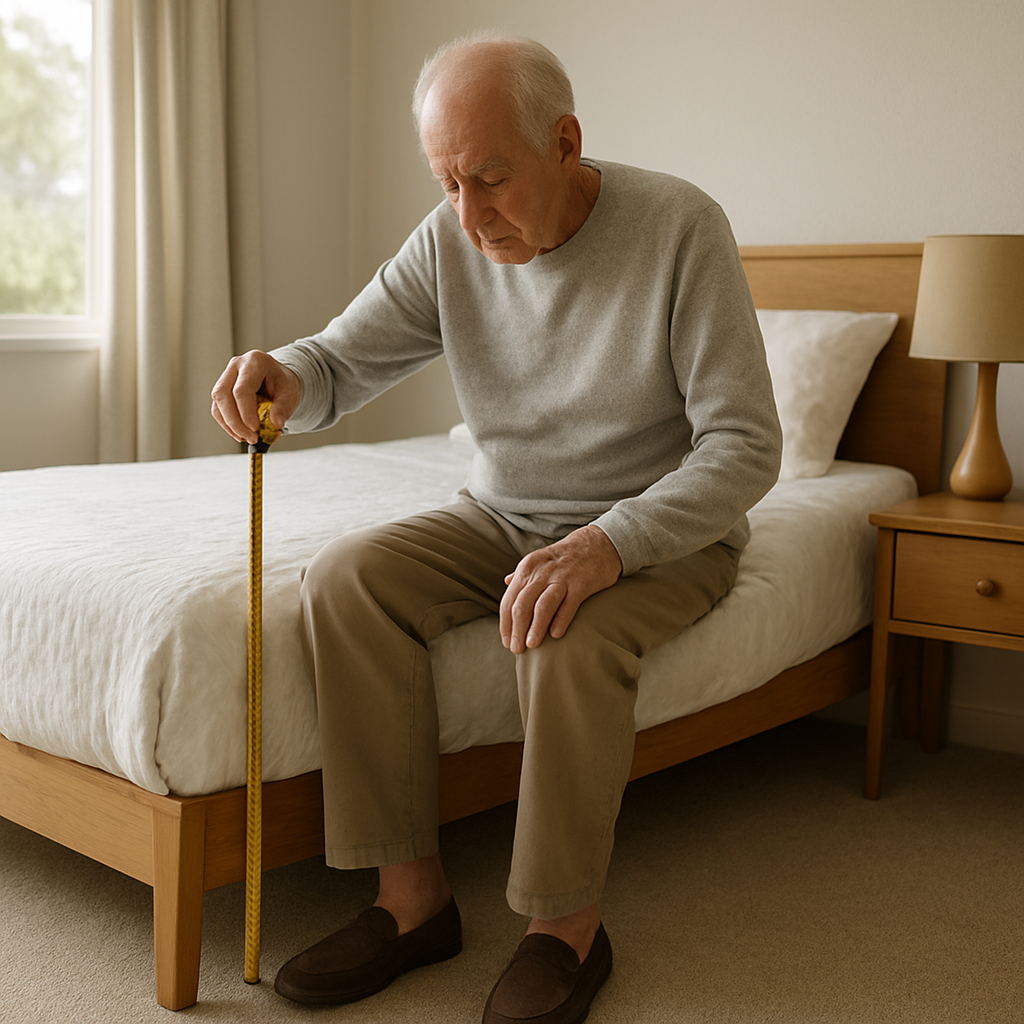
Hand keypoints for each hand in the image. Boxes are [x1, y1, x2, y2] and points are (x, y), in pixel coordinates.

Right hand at [210, 350, 300, 444]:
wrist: (278, 380)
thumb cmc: (283, 384)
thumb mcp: (290, 394)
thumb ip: (283, 408)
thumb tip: (275, 424)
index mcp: (255, 362)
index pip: (242, 389)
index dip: (246, 412)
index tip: (255, 430)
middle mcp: (236, 366)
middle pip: (223, 395)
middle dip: (235, 422)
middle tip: (251, 438)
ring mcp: (226, 377)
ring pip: (218, 404)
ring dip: (230, 425)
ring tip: (247, 438)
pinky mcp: (222, 391)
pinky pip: (218, 410)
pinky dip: (228, 425)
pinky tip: (241, 434)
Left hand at [500, 524, 622, 654]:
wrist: (600, 542)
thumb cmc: (567, 556)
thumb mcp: (540, 559)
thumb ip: (523, 573)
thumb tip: (506, 582)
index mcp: (527, 568)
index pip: (509, 600)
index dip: (505, 624)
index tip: (507, 641)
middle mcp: (541, 572)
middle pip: (522, 605)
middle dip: (516, 630)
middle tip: (517, 650)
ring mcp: (562, 578)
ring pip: (542, 607)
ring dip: (535, 628)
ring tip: (532, 645)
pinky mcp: (581, 584)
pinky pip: (568, 606)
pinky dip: (560, 621)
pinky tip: (555, 635)